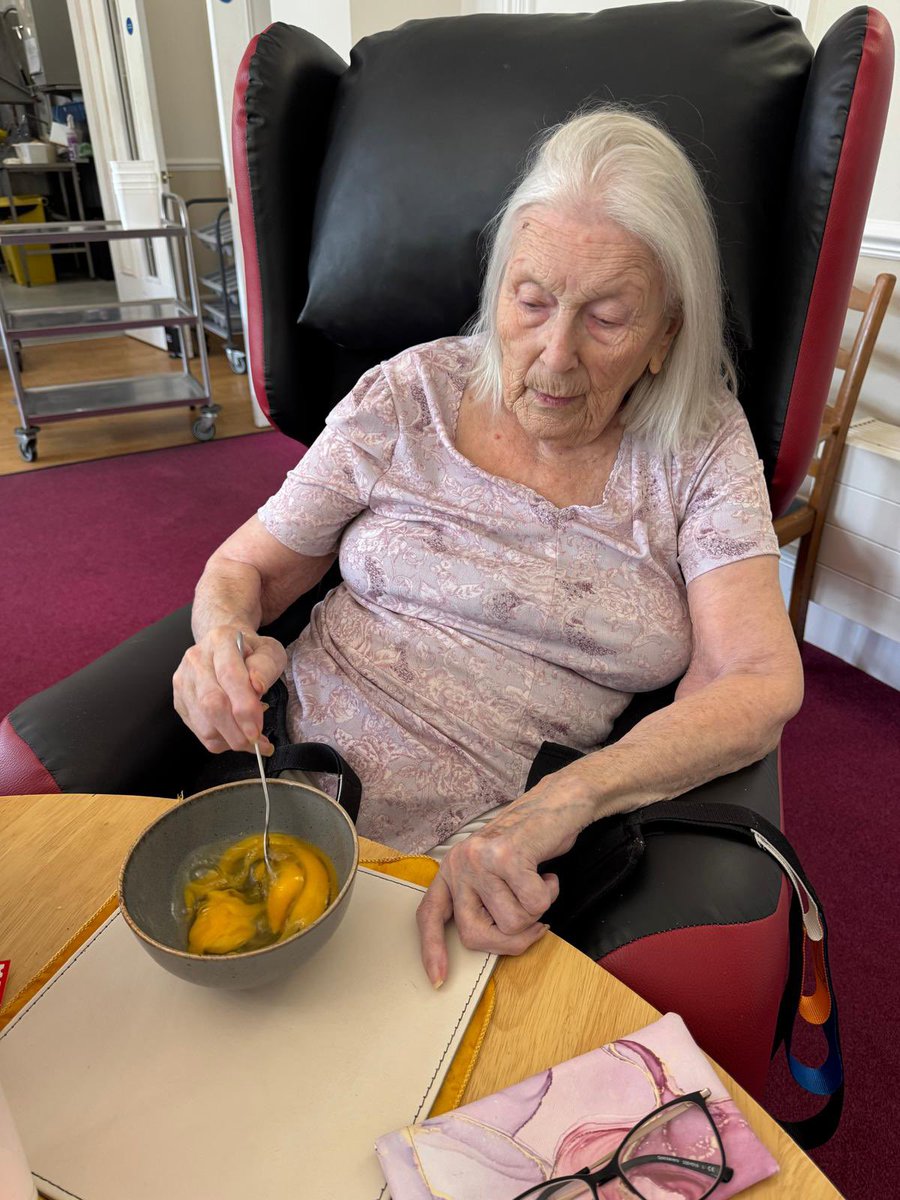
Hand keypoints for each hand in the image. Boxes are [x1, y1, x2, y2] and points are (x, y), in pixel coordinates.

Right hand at [173, 625, 286, 753]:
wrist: (224, 647)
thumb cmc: (250, 652)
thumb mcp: (269, 651)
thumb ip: (266, 667)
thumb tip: (257, 686)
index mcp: (220, 641)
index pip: (229, 676)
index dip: (244, 707)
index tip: (257, 730)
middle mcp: (196, 660)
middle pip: (211, 704)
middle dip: (237, 731)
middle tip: (258, 742)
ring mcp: (184, 681)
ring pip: (203, 723)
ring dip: (231, 739)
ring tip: (251, 735)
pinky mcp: (180, 701)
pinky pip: (199, 732)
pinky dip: (222, 741)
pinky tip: (236, 732)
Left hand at [416, 772, 598, 985]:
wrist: (556, 804)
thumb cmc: (529, 843)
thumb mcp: (494, 870)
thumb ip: (484, 900)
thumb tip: (493, 943)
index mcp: (452, 870)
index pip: (429, 915)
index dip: (430, 949)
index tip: (438, 978)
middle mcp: (460, 864)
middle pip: (474, 934)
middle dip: (511, 940)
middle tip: (535, 925)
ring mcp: (482, 859)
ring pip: (511, 922)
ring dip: (536, 911)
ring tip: (538, 884)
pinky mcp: (508, 856)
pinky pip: (534, 903)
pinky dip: (549, 894)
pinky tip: (547, 874)